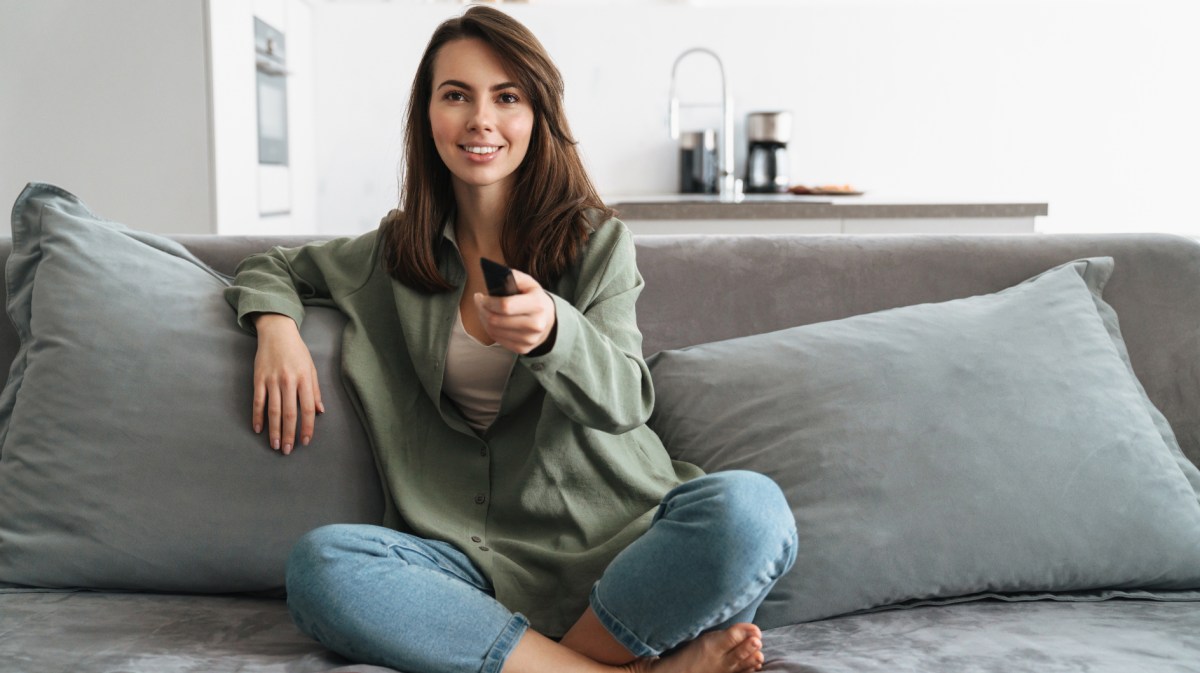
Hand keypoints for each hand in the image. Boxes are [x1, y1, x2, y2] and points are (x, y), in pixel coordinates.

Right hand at [252, 313, 324, 454]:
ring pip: (273, 411)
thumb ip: (315, 391)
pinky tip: (258, 429)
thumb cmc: (297, 352)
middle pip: (289, 413)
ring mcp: (272, 380)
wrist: (277, 332)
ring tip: (275, 445)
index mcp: (304, 379)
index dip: (307, 427)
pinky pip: (258, 402)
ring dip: (274, 430)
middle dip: (289, 434)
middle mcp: (288, 381)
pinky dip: (258, 416)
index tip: (305, 441)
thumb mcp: (312, 368)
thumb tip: (320, 411)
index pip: (307, 409)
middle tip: (287, 450)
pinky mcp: (258, 379)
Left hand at [473, 269, 556, 354]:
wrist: (548, 320)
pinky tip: (490, 321)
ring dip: (484, 319)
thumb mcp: (529, 283)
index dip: (488, 302)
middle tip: (478, 302)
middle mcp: (536, 324)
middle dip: (482, 310)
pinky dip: (490, 329)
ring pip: (494, 331)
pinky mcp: (524, 348)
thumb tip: (495, 276)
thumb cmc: (534, 298)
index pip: (505, 306)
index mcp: (537, 304)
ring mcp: (530, 339)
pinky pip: (498, 340)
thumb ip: (513, 277)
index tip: (481, 297)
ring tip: (483, 310)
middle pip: (496, 320)